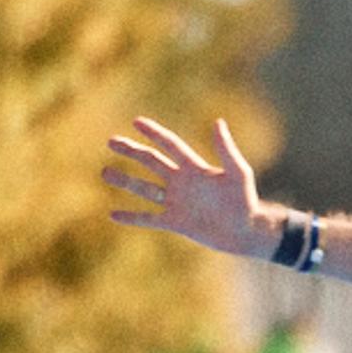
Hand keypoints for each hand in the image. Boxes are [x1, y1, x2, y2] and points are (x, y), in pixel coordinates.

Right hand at [105, 112, 270, 261]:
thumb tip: (218, 122)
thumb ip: (226, 149)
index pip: (170, 145)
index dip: (154, 133)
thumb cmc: (246, 200)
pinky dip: (132, 217)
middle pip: (151, 162)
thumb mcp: (238, 172)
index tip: (136, 121)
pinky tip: (113, 213)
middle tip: (111, 141)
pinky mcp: (175, 222)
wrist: (246, 231)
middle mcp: (182, 182)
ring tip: (105, 172)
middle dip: (132, 151)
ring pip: (145, 188)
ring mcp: (176, 202)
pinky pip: (149, 218)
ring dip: (126, 180)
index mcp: (194, 168)